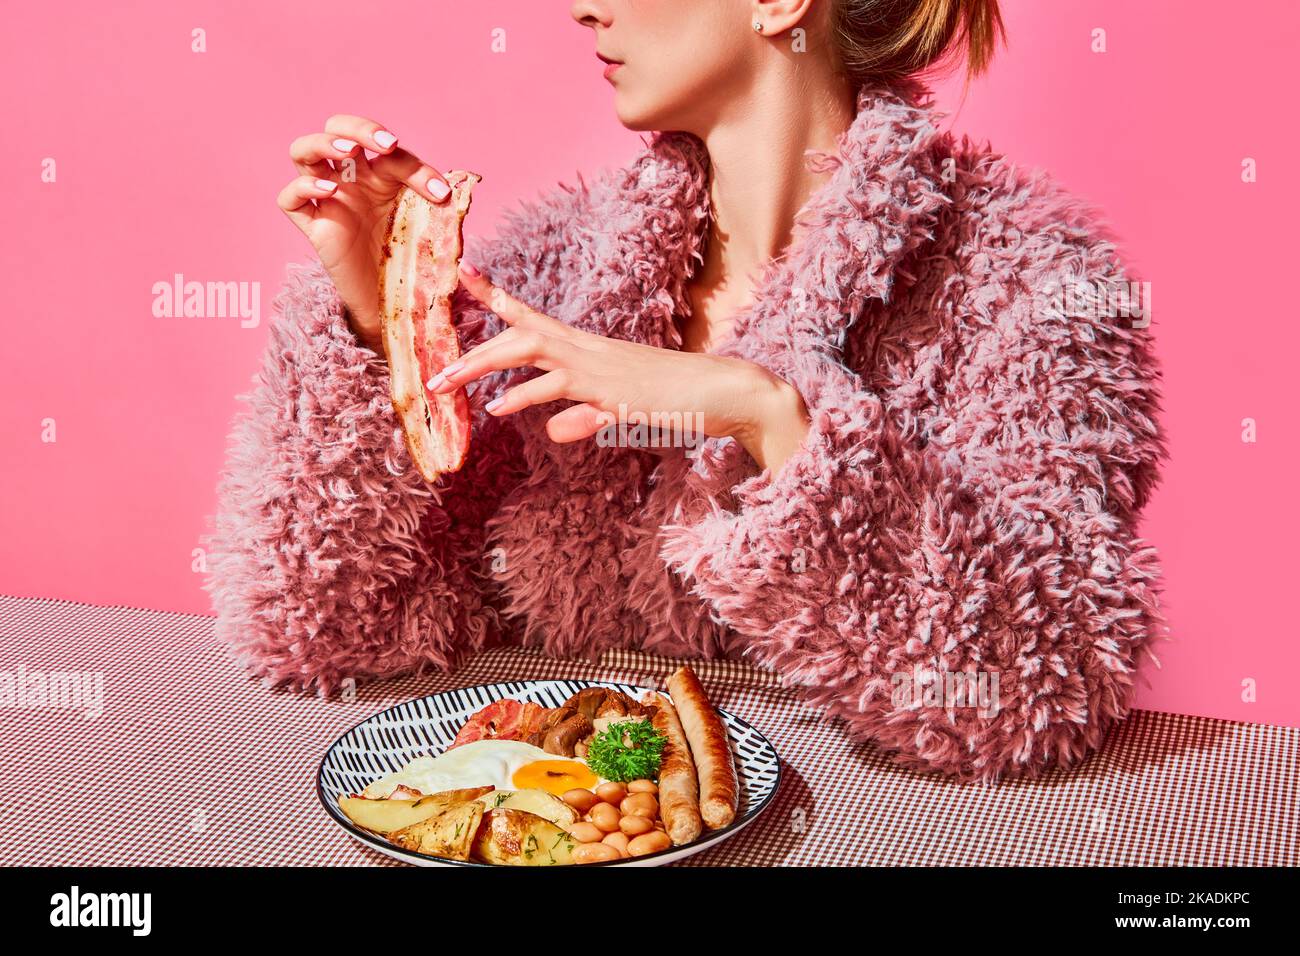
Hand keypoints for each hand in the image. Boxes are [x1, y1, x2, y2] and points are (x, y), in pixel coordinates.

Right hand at [276, 114, 453, 350]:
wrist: (394, 303)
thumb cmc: (413, 261)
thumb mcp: (431, 228)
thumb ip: (438, 205)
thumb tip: (462, 185)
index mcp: (379, 175)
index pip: (390, 152)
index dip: (417, 168)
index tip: (440, 195)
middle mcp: (350, 180)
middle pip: (336, 128)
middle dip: (359, 127)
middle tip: (386, 145)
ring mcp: (328, 199)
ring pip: (303, 151)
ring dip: (323, 143)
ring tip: (348, 152)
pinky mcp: (313, 226)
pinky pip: (289, 199)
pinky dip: (303, 187)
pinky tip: (330, 191)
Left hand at [431, 265, 811, 471]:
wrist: (725, 392)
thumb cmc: (678, 399)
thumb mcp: (619, 411)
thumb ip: (585, 417)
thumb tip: (555, 429)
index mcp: (589, 350)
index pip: (533, 318)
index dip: (497, 298)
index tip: (462, 276)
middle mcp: (589, 350)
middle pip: (521, 334)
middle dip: (475, 347)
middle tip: (434, 367)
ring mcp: (600, 366)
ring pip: (532, 352)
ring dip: (486, 365)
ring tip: (446, 382)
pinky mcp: (612, 389)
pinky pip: (560, 387)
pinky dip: (527, 395)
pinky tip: (500, 406)